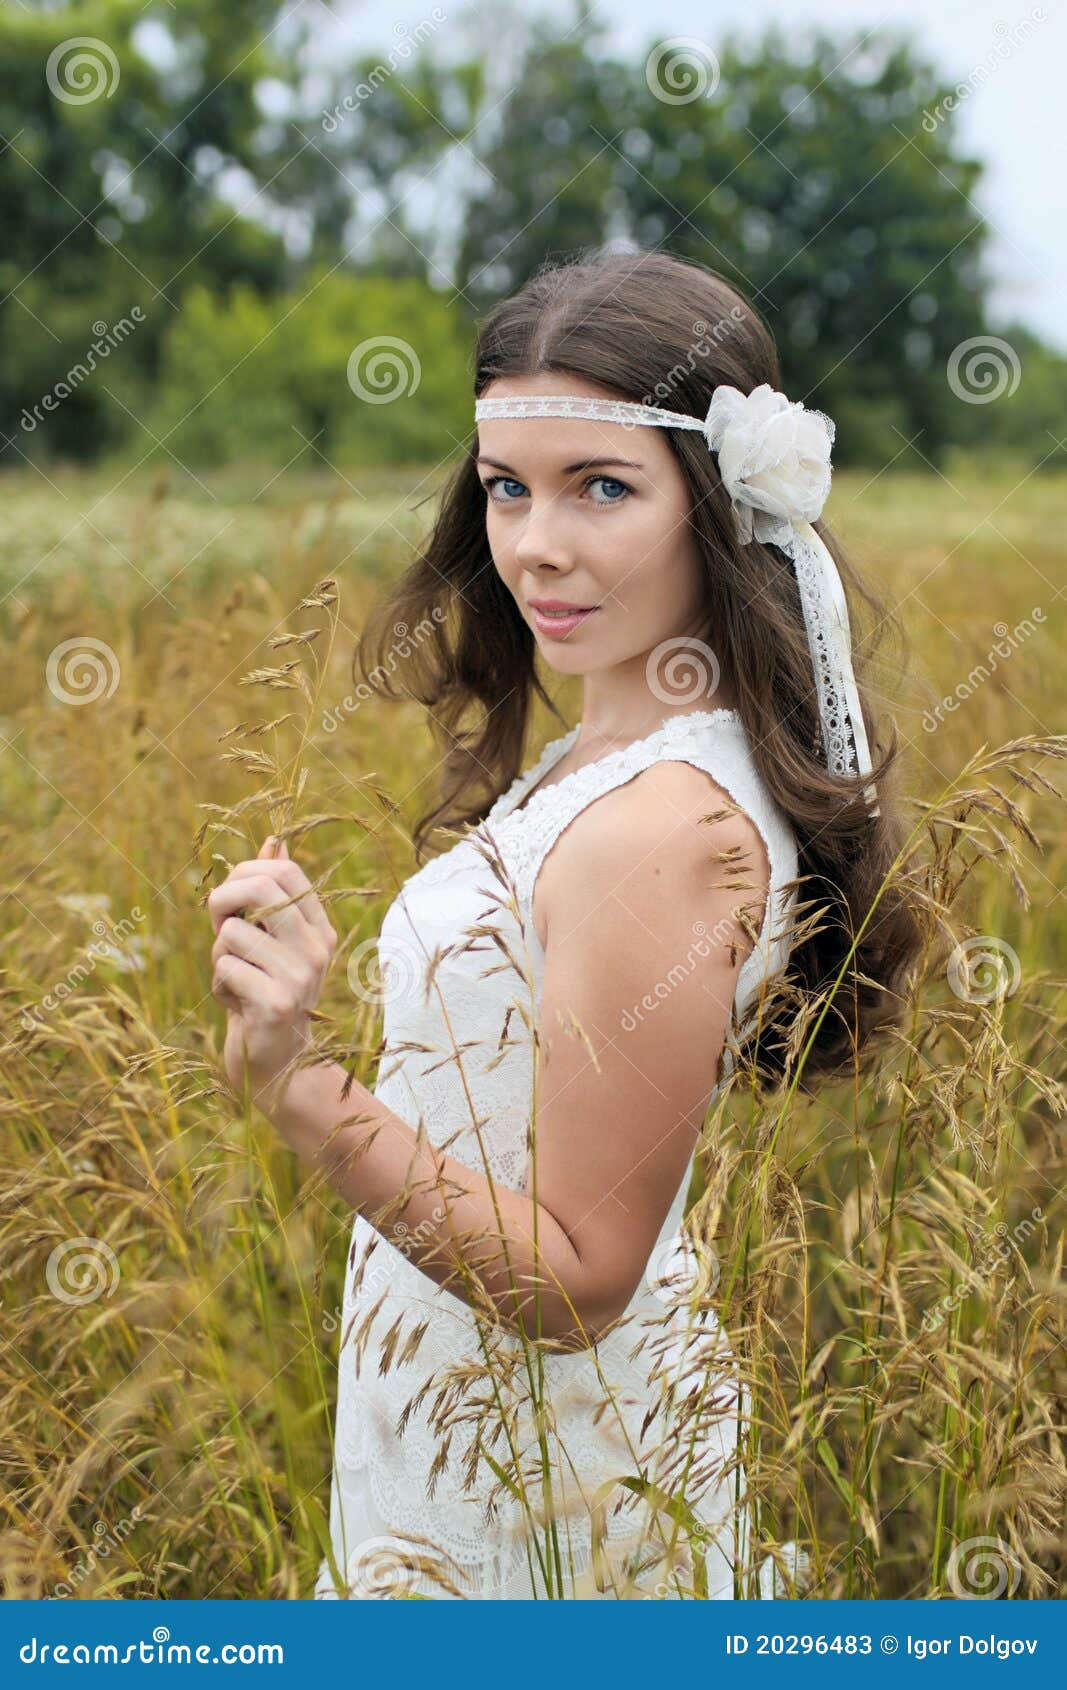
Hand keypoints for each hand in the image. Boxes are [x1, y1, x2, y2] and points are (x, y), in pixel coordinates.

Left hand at [207, 835, 337, 1110]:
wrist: (275, 1060)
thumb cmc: (263, 991)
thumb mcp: (269, 940)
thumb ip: (272, 894)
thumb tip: (274, 840)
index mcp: (319, 928)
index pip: (285, 871)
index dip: (245, 872)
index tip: (229, 897)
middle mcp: (317, 948)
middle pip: (260, 889)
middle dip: (222, 901)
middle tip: (218, 925)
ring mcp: (301, 976)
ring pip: (232, 934)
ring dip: (218, 955)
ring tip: (234, 977)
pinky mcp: (277, 1003)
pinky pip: (226, 968)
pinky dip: (219, 984)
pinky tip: (235, 1002)